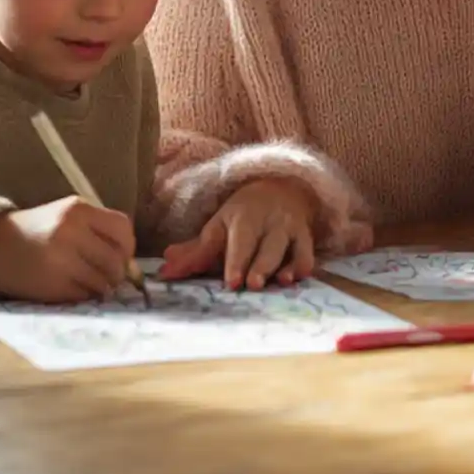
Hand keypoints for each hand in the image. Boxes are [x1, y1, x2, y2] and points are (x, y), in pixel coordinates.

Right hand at [0, 196, 135, 302]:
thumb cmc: (39, 229)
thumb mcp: (68, 216)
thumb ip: (99, 231)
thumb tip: (130, 263)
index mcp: (78, 210)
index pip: (122, 228)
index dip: (128, 246)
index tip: (124, 255)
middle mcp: (71, 232)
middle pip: (116, 259)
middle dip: (119, 272)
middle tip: (111, 275)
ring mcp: (61, 260)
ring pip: (102, 281)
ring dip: (103, 286)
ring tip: (92, 282)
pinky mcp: (52, 286)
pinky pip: (83, 295)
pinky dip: (86, 295)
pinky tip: (75, 288)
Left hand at [159, 178, 318, 290]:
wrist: (281, 188)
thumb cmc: (244, 215)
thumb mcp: (219, 226)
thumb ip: (195, 251)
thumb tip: (165, 271)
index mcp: (243, 217)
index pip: (239, 239)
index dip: (235, 260)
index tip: (231, 281)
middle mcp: (268, 222)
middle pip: (265, 243)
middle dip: (261, 264)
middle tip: (253, 284)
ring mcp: (289, 229)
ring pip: (289, 247)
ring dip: (286, 264)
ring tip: (281, 282)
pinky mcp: (306, 237)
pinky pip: (307, 252)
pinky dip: (304, 264)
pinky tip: (298, 277)